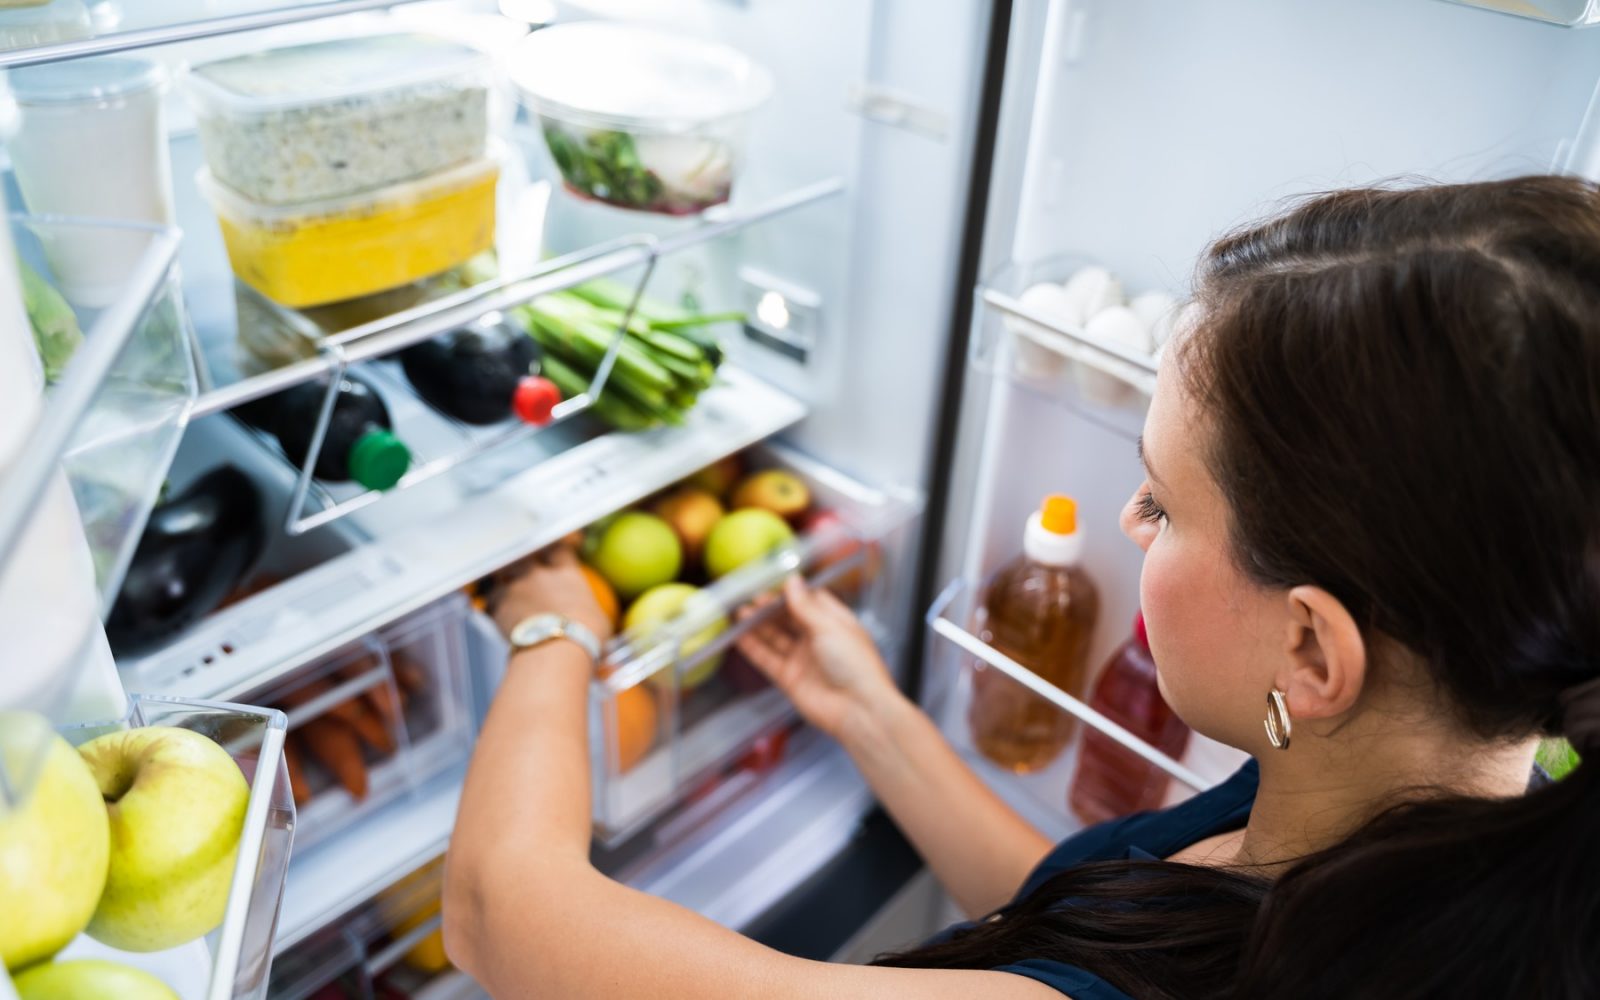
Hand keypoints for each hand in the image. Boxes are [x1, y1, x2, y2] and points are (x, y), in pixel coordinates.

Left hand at [491, 545, 614, 647]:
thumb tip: (595, 625)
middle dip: (523, 563)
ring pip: (502, 576)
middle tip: (523, 575)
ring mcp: (517, 587)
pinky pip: (489, 602)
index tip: (555, 557)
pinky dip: (492, 608)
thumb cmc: (585, 637)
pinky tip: (496, 618)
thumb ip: (590, 615)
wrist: (557, 648)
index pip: (559, 549)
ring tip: (505, 598)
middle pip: (525, 556)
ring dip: (502, 585)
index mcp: (567, 574)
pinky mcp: (499, 605)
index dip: (555, 551)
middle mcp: (539, 574)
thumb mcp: (599, 622)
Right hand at [735, 576, 904, 742]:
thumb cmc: (856, 665)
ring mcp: (803, 659)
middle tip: (751, 599)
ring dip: (758, 626)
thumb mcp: (830, 627)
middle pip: (789, 619)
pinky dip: (753, 648)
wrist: (858, 710)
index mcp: (835, 623)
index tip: (771, 584)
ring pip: (775, 638)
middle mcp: (818, 640)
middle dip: (770, 609)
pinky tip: (739, 637)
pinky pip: (767, 660)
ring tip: (740, 614)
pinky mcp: (790, 679)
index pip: (809, 601)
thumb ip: (805, 606)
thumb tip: (792, 581)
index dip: (790, 593)